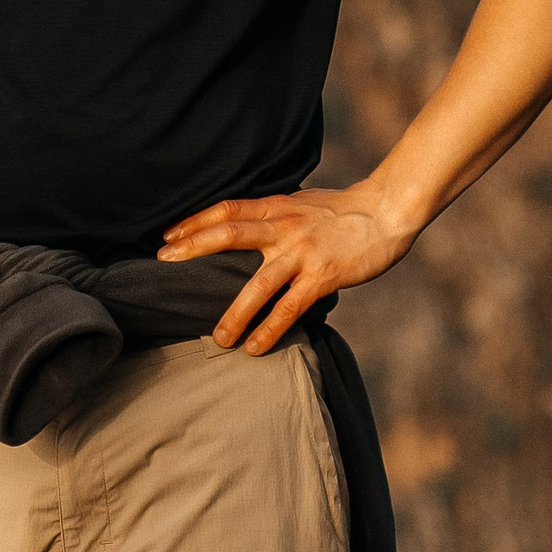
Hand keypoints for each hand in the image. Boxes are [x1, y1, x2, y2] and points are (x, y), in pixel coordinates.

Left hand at [157, 180, 420, 353]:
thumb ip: (275, 214)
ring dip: (233, 314)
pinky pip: (289, 308)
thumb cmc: (344, 211)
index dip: (193, 221)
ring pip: (257, 286)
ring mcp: (302, 252)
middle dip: (192, 248)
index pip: (226, 209)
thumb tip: (247, 226)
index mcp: (277, 206)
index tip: (167, 235)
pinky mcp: (322, 277)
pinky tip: (255, 348)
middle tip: (162, 263)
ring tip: (218, 339)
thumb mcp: (303, 203)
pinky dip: (270, 329)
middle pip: (228, 234)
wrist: (388, 211)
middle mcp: (284, 226)